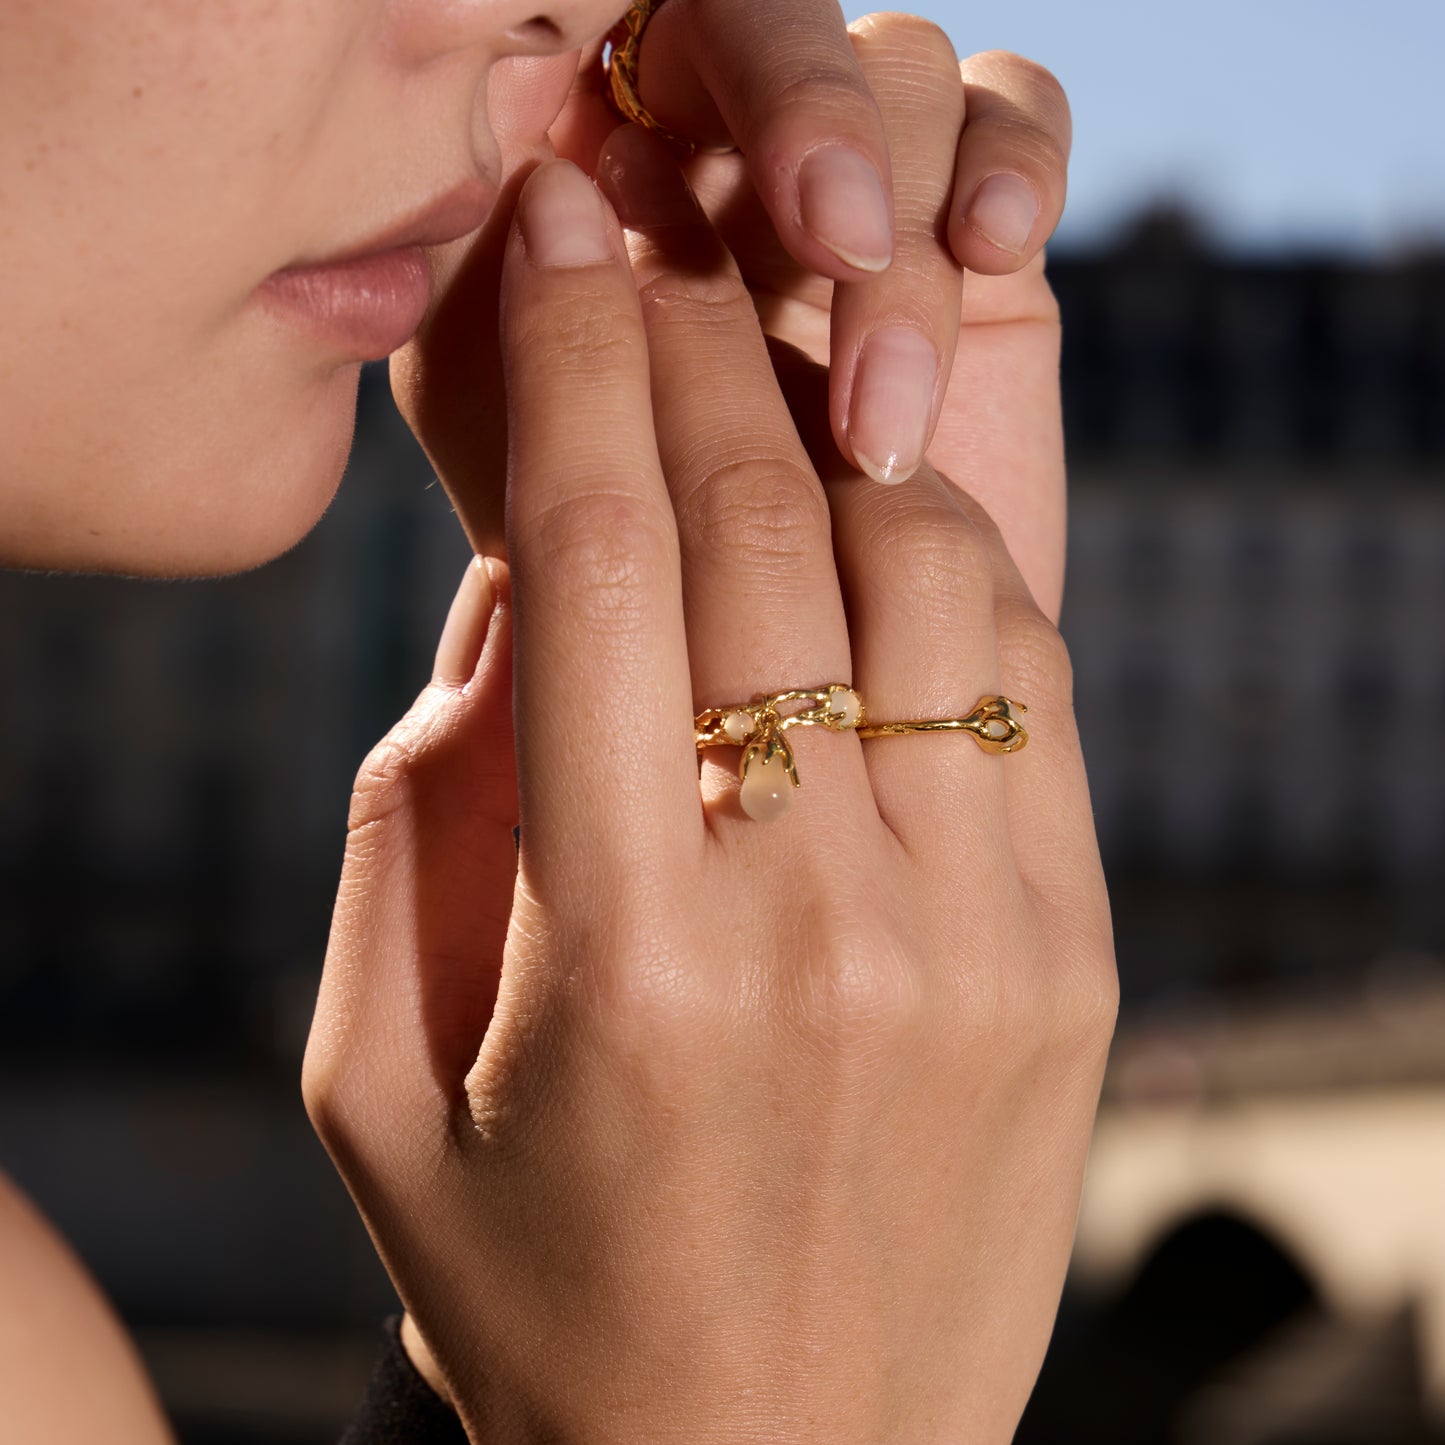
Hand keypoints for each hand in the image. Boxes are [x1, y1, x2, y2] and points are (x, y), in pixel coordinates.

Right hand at [307, 149, 1113, 1442]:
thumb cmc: (541, 1287)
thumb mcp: (384, 1075)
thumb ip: (418, 817)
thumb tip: (511, 593)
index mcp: (627, 954)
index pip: (594, 565)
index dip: (569, 365)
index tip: (558, 236)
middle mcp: (824, 925)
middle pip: (764, 533)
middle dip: (695, 354)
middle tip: (656, 258)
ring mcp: (982, 939)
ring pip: (927, 570)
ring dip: (834, 449)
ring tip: (762, 419)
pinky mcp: (1076, 959)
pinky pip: (1029, 683)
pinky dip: (950, 566)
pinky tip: (876, 544)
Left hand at [394, 10, 1069, 574]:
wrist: (755, 653)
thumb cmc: (603, 556)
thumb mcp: (510, 441)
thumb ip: (501, 317)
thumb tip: (547, 184)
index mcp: (600, 158)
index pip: (659, 32)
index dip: (719, 79)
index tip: (719, 190)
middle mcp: (725, 147)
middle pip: (793, 29)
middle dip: (826, 125)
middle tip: (842, 251)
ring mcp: (854, 183)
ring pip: (914, 76)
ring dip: (912, 226)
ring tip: (884, 419)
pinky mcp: (970, 237)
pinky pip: (1016, 110)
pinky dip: (1019, 155)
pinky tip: (999, 243)